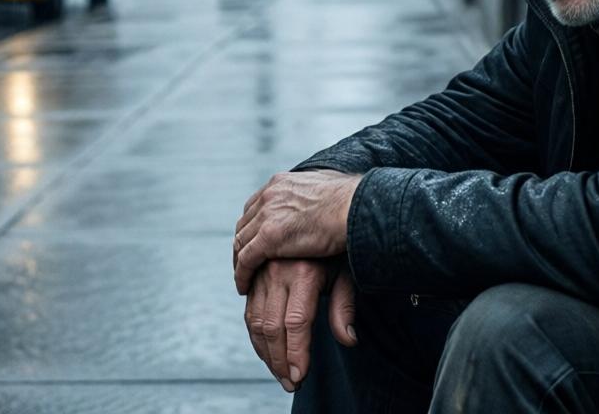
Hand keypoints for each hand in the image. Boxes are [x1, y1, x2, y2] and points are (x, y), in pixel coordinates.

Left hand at [234, 170, 360, 294]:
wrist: (356, 206)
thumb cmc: (353, 201)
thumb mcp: (328, 189)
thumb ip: (318, 195)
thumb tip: (328, 194)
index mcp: (281, 183)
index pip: (256, 206)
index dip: (254, 226)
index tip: (256, 241)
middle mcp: (269, 196)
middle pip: (245, 224)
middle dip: (243, 244)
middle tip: (245, 263)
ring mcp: (267, 216)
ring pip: (241, 243)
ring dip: (238, 262)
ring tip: (243, 279)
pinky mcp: (270, 237)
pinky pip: (246, 260)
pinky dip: (242, 275)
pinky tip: (243, 288)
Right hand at [244, 258, 358, 391]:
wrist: (317, 216)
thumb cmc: (337, 249)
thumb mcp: (346, 272)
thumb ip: (344, 306)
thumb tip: (349, 340)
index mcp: (304, 272)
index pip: (296, 322)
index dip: (296, 353)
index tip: (299, 377)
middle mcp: (279, 272)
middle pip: (271, 326)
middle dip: (279, 360)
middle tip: (290, 383)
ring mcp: (263, 272)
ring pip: (255, 321)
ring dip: (265, 353)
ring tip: (278, 373)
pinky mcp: (255, 275)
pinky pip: (249, 311)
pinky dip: (255, 336)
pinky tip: (267, 352)